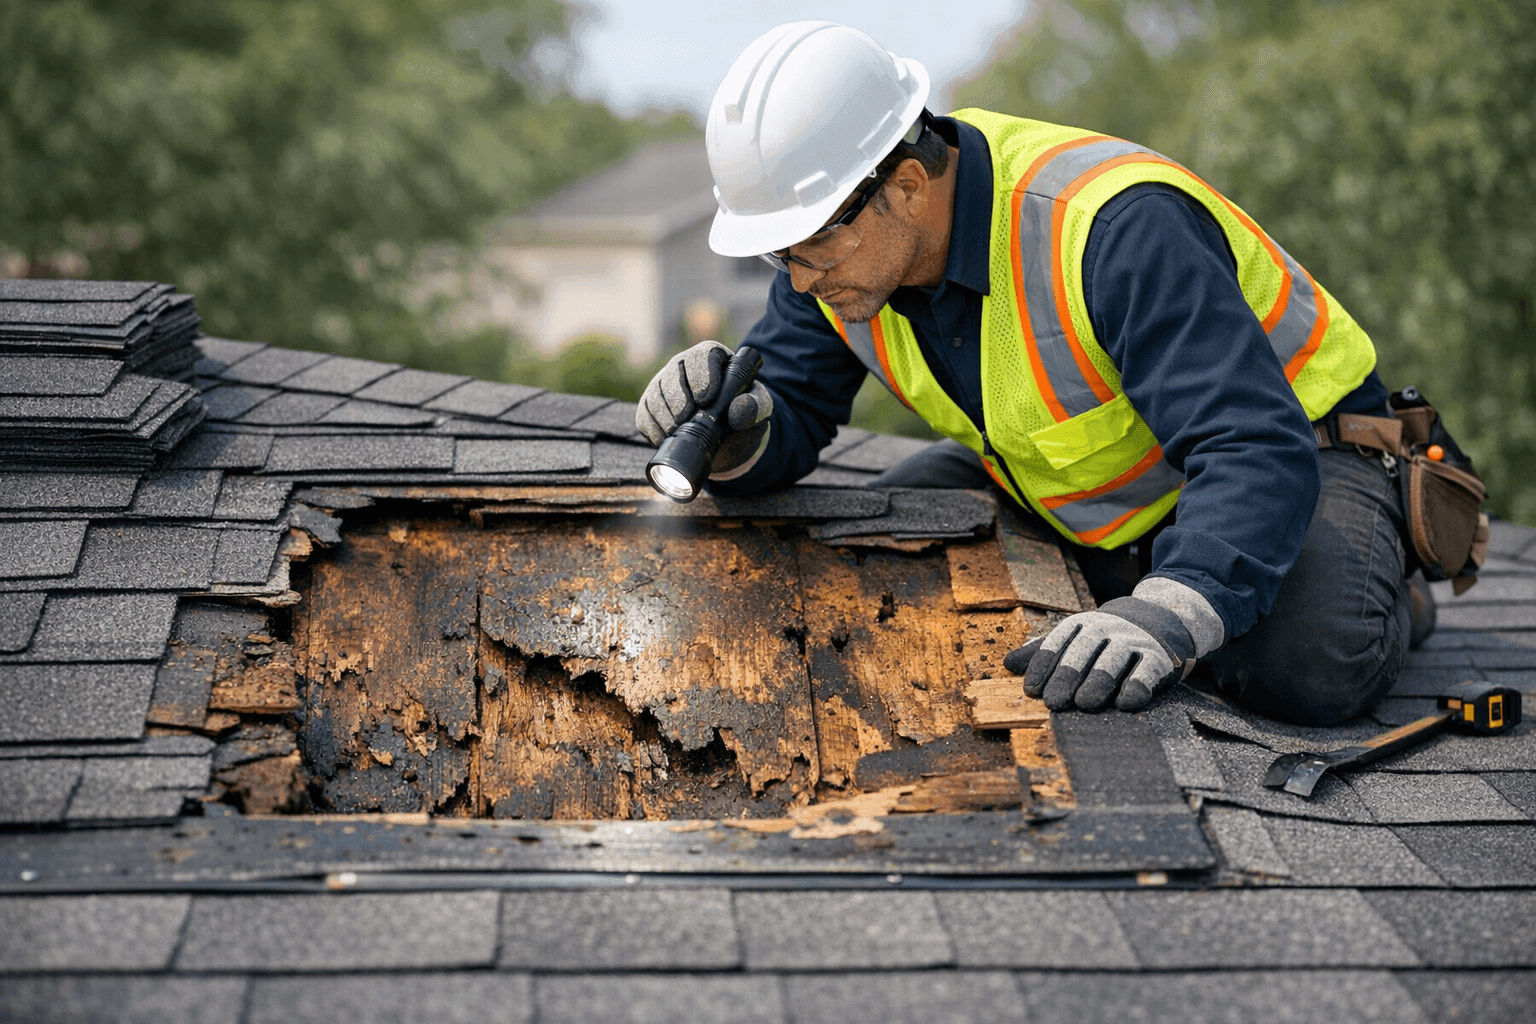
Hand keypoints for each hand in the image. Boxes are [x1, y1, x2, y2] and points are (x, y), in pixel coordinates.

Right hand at [636, 340, 773, 477]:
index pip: (702, 356)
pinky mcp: (652, 405)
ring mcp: (665, 385)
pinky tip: (664, 438)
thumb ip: (756, 406)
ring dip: (663, 415)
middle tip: (686, 419)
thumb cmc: (744, 414)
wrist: (728, 436)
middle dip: (678, 398)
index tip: (705, 398)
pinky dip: (652, 428)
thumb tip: (739, 409)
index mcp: (712, 358)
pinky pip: (644, 414)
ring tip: (676, 431)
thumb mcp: (760, 409)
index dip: (701, 375)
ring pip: (655, 393)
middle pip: (673, 374)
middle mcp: (684, 366)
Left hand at [1003, 579, 1224, 711]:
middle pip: (1084, 649)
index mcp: (1082, 624)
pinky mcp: (1159, 657)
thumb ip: (1044, 652)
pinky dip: (1138, 685)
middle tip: (1054, 702)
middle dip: (1068, 675)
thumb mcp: (1075, 638)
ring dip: (1099, 681)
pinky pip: (1147, 670)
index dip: (1043, 664)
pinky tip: (1126, 702)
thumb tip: (1007, 663)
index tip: (1031, 690)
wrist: (1162, 619)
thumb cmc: (1106, 638)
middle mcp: (1107, 629)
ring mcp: (1134, 641)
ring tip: (1084, 704)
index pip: (1058, 641)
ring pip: (1114, 658)